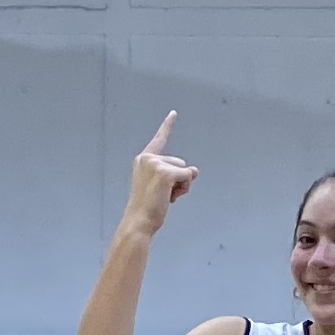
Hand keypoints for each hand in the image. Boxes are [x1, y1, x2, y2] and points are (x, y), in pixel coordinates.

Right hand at [121, 112, 198, 234]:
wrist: (139, 220)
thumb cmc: (148, 207)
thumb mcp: (159, 186)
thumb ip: (174, 175)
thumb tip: (195, 171)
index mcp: (143, 159)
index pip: (160, 139)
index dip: (167, 126)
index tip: (174, 113)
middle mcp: (148, 158)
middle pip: (179, 162)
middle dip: (178, 180)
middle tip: (161, 194)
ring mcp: (156, 164)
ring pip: (185, 170)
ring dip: (181, 186)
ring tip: (164, 197)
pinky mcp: (165, 173)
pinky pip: (188, 177)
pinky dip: (184, 188)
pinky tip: (169, 197)